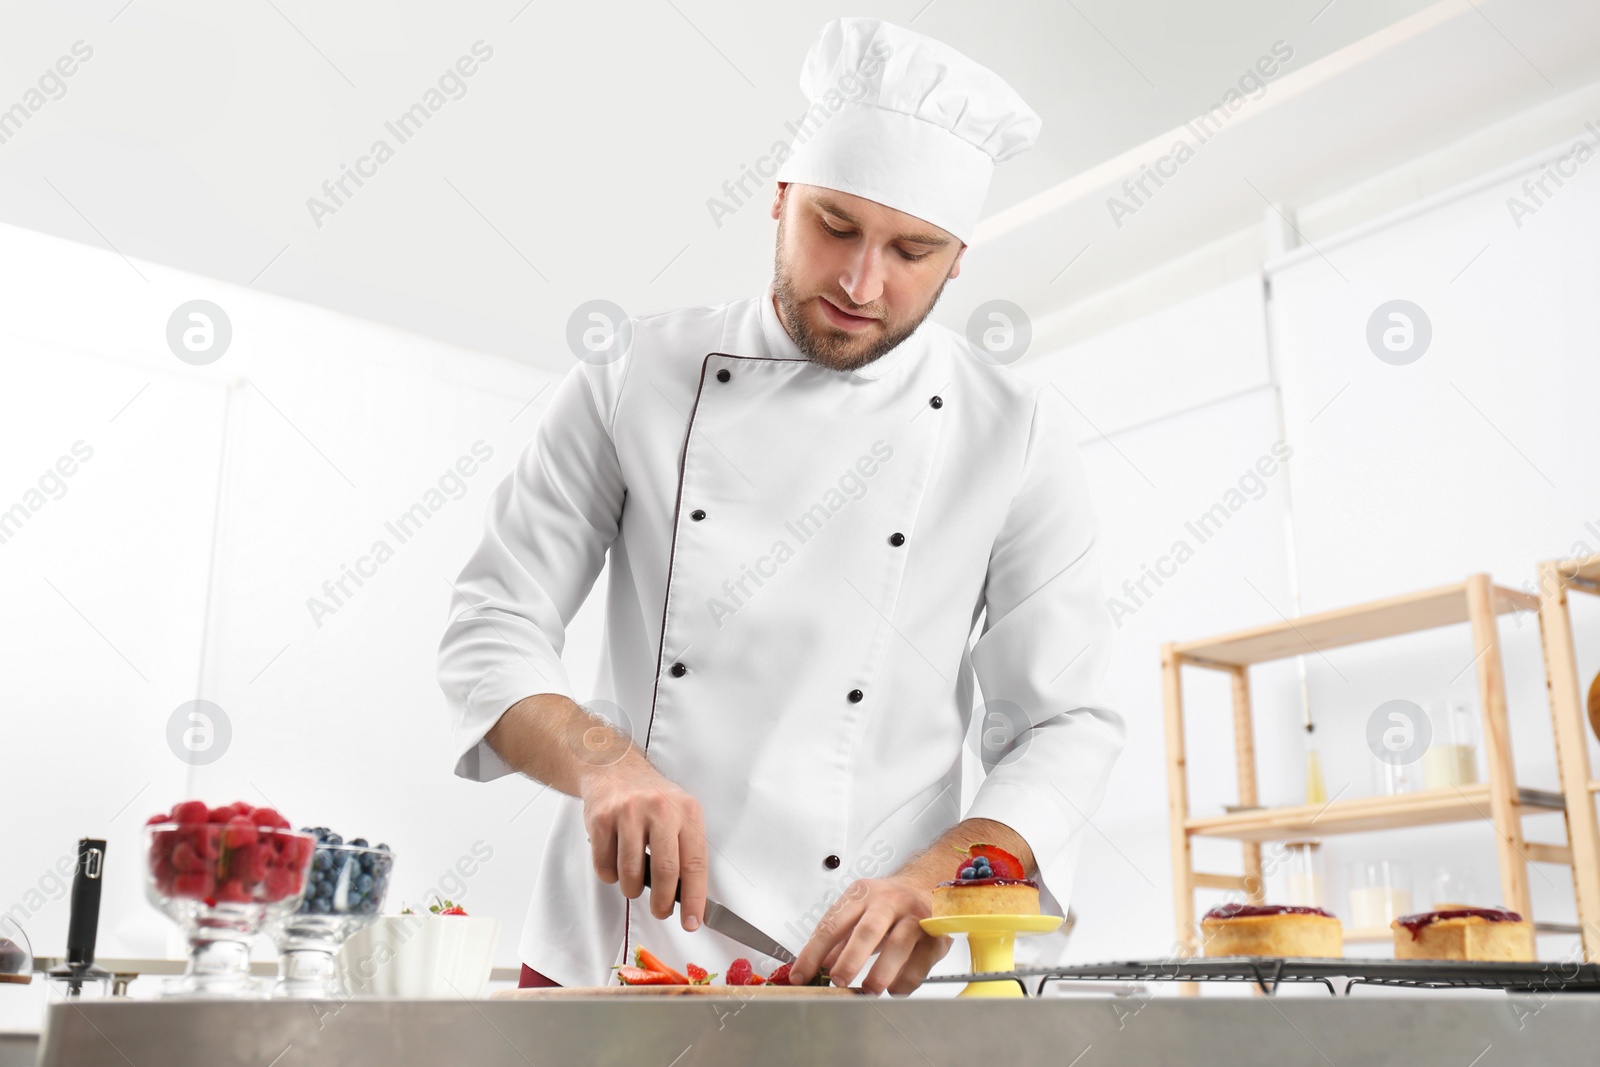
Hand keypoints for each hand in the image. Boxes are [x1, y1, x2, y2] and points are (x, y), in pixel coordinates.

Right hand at [578, 755, 707, 931]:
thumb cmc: (651, 799)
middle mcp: (660, 809)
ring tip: (634, 883)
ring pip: (631, 873)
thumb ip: (686, 849)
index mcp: (687, 811)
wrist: (614, 768)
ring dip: (632, 889)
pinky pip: (605, 866)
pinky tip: (615, 861)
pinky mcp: (601, 819)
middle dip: (662, 903)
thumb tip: (691, 898)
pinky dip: (610, 875)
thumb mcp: (679, 813)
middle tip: (661, 911)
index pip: (695, 863)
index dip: (694, 898)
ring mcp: (628, 813)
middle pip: (665, 872)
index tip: (692, 922)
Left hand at [789, 875, 950, 994]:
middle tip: (838, 981)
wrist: (926, 884)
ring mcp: (915, 916)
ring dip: (881, 973)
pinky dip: (904, 981)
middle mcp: (889, 902)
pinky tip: (893, 988)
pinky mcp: (936, 934)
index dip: (813, 953)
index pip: (832, 924)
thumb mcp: (857, 910)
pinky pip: (921, 963)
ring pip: (899, 945)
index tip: (800, 976)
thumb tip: (818, 966)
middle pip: (868, 930)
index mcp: (861, 895)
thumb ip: (838, 938)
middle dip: (851, 960)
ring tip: (868, 990)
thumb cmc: (888, 902)